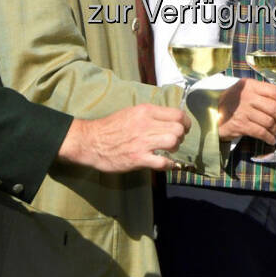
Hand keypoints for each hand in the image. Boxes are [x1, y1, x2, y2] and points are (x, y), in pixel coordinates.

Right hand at [59, 103, 190, 171]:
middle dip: (181, 136)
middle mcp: (145, 124)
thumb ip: (150, 115)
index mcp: (145, 111)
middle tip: (174, 141)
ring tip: (168, 151)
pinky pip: (163, 162)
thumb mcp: (131, 112)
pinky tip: (166, 164)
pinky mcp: (138, 158)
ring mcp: (142, 142)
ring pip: (173, 142)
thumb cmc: (110, 127)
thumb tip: (169, 119)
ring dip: (175, 148)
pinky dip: (168, 165)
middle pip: (178, 128)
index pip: (177, 114)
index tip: (184, 128)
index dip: (185, 123)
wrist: (90, 141)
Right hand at [218, 78, 275, 142]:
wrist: (210, 112)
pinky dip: (269, 138)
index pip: (275, 91)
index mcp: (251, 85)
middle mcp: (247, 96)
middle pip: (275, 108)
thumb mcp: (244, 91)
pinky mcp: (240, 125)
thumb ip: (261, 93)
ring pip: (269, 122)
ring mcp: (243, 111)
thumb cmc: (232, 102)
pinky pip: (261, 132)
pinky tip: (270, 140)